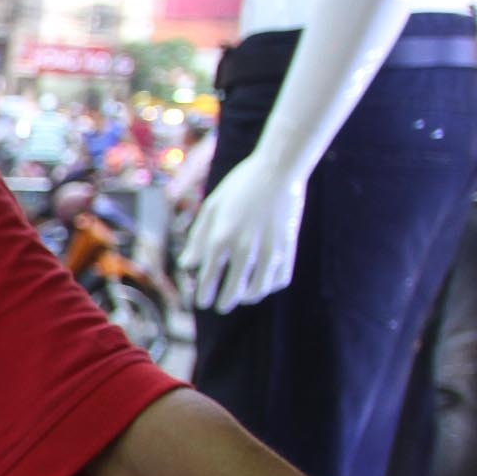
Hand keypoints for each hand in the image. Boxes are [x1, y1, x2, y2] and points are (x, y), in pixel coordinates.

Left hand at [179, 151, 306, 313]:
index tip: (202, 302)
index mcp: (220, 238)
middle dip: (224, 303)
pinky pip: (279, 279)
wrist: (278, 170)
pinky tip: (262, 282)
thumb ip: (198, 239)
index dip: (204, 296)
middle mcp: (244, 248)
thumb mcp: (212, 208)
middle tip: (220, 305)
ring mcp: (269, 249)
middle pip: (232, 292)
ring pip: (257, 290)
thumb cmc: (239, 187)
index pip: (208, 280)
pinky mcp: (289, 247)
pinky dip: (270, 285)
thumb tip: (187, 266)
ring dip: (247, 297)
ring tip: (241, 295)